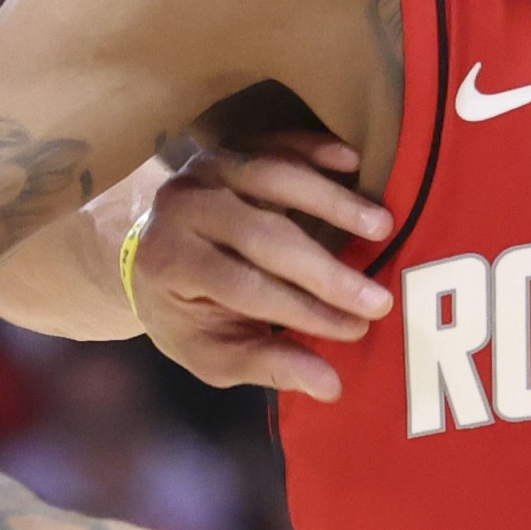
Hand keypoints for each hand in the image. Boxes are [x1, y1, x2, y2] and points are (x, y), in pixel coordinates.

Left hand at [130, 132, 391, 400]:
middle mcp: (182, 208)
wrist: (148, 252)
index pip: (244, 287)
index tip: (355, 330)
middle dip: (325, 271)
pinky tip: (354, 163)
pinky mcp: (230, 146)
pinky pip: (278, 142)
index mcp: (170, 262)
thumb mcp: (213, 353)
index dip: (302, 310)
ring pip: (273, 178)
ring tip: (382, 226)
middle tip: (378, 298)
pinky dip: (316, 149)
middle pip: (261, 234)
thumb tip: (330, 386)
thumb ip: (267, 365)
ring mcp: (205, 170)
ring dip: (332, 202)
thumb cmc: (186, 312)